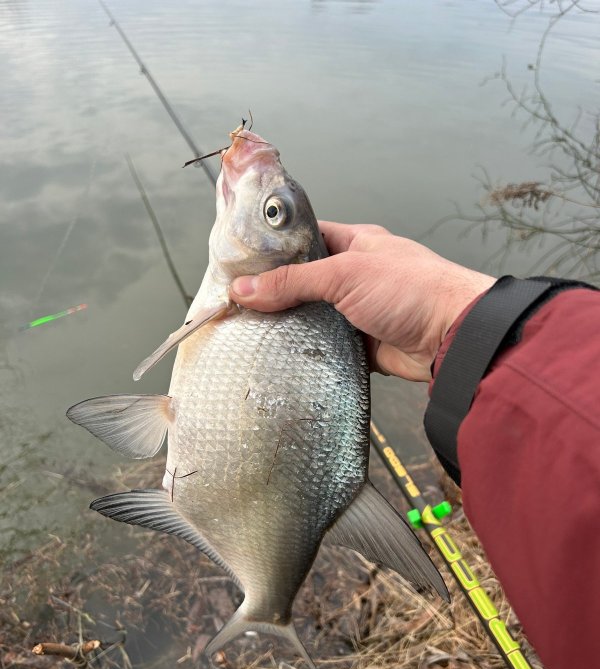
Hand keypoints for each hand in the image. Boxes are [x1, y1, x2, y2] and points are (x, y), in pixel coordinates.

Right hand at [230, 221, 495, 380]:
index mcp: (354, 244)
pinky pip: (325, 346)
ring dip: (289, 325)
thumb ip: (293, 282)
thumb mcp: (345, 275)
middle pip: (303, 281)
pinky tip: (278, 355)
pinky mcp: (361, 344)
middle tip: (235, 304)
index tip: (238, 263)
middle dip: (274, 293)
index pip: (304, 239)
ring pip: (312, 316)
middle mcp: (354, 275)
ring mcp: (358, 311)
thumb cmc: (409, 290)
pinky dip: (307, 351)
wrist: (452, 338)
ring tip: (247, 332)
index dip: (273, 249)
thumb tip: (243, 289)